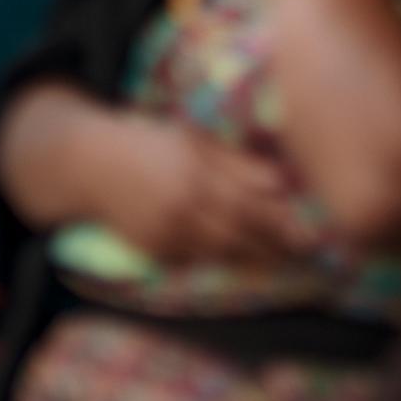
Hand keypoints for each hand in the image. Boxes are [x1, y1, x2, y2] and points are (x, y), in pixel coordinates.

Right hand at [87, 113, 304, 265]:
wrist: (90, 165)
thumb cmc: (150, 144)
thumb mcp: (194, 140)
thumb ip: (237, 162)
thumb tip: (282, 184)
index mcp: (196, 174)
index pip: (249, 205)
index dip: (281, 222)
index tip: (309, 231)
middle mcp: (181, 207)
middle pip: (239, 234)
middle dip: (273, 246)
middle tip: (305, 254)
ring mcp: (165, 232)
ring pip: (218, 252)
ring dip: (251, 258)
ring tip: (278, 259)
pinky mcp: (152, 249)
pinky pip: (192, 260)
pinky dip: (216, 260)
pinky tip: (237, 259)